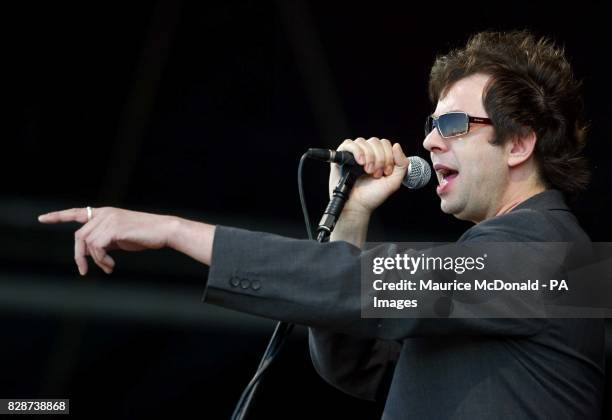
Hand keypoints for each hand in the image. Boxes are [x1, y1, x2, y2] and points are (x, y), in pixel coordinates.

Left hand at [38, 207, 175, 274]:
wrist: (164, 231)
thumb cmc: (146, 235)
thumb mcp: (121, 237)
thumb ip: (105, 240)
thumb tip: (91, 252)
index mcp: (105, 212)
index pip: (77, 212)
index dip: (58, 216)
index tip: (41, 218)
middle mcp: (104, 213)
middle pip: (79, 236)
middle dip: (79, 256)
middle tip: (85, 271)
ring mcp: (108, 219)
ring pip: (87, 244)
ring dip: (95, 260)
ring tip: (108, 267)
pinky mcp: (113, 228)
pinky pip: (97, 248)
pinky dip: (101, 260)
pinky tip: (112, 266)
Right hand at [329, 137, 408, 214]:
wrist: (357, 205)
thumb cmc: (372, 195)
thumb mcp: (394, 181)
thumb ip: (402, 164)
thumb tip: (396, 145)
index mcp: (379, 157)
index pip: (385, 143)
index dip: (388, 156)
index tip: (386, 172)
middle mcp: (367, 153)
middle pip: (375, 141)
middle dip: (379, 158)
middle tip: (376, 174)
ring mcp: (354, 154)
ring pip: (363, 141)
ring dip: (368, 156)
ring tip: (367, 171)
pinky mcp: (342, 156)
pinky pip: (349, 144)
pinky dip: (356, 151)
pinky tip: (360, 162)